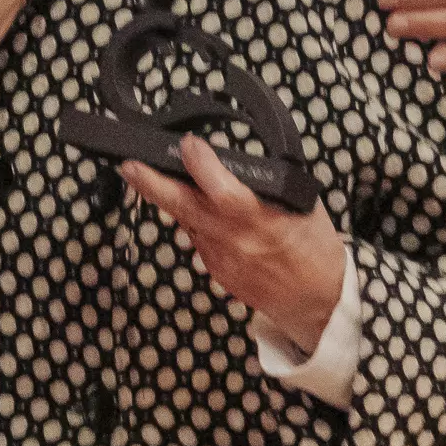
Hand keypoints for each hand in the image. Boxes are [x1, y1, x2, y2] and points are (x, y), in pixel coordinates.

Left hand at [121, 134, 349, 349]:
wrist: (316, 300)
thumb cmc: (314, 247)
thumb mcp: (304, 206)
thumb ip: (267, 185)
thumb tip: (232, 160)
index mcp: (263, 220)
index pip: (225, 192)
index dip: (203, 167)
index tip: (189, 144)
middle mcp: (235, 240)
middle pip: (185, 209)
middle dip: (153, 185)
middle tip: (129, 165)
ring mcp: (220, 259)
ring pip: (185, 222)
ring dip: (167, 197)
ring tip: (145, 174)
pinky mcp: (215, 271)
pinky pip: (196, 238)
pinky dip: (194, 220)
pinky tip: (198, 210)